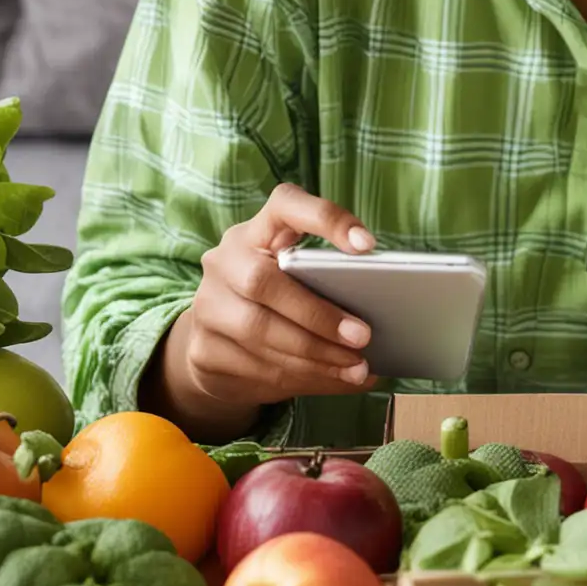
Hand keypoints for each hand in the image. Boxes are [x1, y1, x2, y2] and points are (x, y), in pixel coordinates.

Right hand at [145, 184, 379, 440]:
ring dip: (315, 356)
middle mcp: (224, 260)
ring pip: (259, 333)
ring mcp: (207, 306)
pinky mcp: (202, 350)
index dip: (326, 220)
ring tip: (356, 368)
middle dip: (318, 313)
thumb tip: (384, 314)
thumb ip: (329, 280)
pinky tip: (331, 380)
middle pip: (264, 281)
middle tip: (363, 336)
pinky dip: (300, 377)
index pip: (286, 205)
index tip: (367, 245)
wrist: (217, 338)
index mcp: (258, 230)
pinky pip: (254, 368)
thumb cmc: (277, 297)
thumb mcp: (296, 276)